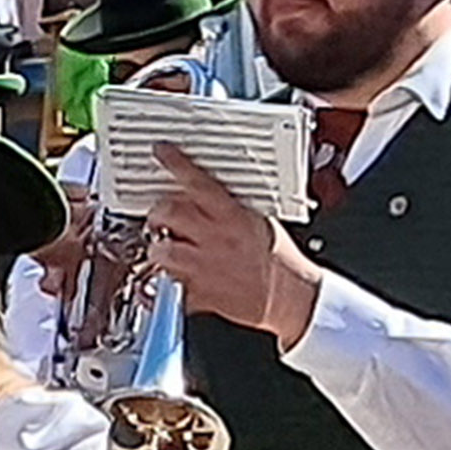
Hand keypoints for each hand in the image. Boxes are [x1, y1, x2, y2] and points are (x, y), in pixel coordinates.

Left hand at [139, 150, 318, 346]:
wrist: (292, 298)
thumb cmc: (282, 261)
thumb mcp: (261, 221)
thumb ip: (231, 209)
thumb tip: (207, 196)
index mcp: (232, 217)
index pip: (197, 181)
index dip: (175, 163)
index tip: (162, 152)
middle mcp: (214, 240)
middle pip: (168, 213)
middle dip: (158, 211)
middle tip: (160, 214)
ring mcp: (203, 268)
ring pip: (160, 251)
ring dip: (158, 248)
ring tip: (166, 247)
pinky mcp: (200, 294)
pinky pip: (170, 284)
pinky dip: (169, 281)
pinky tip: (178, 277)